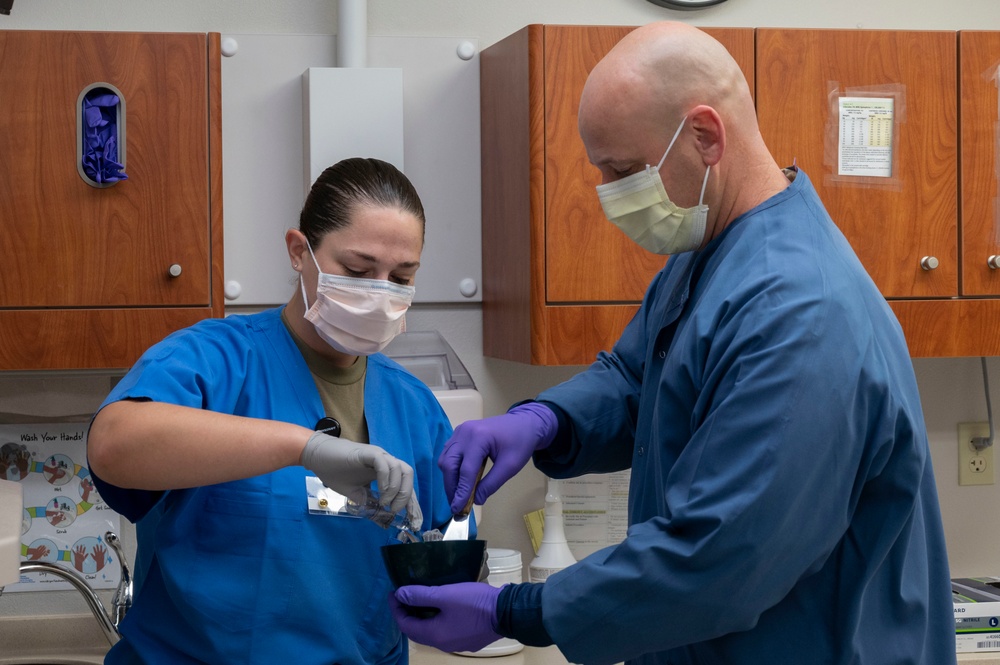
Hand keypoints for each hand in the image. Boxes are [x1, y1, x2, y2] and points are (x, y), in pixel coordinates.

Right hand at [300, 432, 418, 520]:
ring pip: (400, 468)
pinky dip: (386, 479)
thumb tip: (381, 520)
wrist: (317, 457)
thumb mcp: (355, 494)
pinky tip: (380, 492)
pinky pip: (384, 464)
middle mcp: (385, 461)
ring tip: (385, 502)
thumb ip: (369, 504)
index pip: (404, 484)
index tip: (413, 519)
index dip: (411, 501)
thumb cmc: (335, 472)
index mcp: (384, 471)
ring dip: (396, 489)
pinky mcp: (368, 452)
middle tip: (394, 509)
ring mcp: (378, 455)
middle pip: (408, 474)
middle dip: (406, 495)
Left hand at [390, 582, 501, 652]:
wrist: (506, 613)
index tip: (393, 592)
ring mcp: (457, 644)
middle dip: (407, 614)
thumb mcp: (445, 595)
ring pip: (432, 632)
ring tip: (420, 599)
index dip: (396, 609)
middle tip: (404, 596)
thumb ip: (421, 595)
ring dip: (422, 617)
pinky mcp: (468, 639)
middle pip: (417, 631)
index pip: (406, 625)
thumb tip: (400, 595)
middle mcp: (443, 644)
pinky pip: (445, 631)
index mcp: (435, 635)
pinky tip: (441, 608)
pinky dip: (436, 620)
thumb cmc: (474, 603)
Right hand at [439, 402, 556, 512]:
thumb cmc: (520, 443)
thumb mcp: (510, 466)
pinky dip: (451, 469)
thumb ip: (491, 484)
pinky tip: (459, 480)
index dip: (461, 492)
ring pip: (445, 459)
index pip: (465, 470)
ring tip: (458, 495)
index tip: (458, 509)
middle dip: (451, 487)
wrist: (523, 423)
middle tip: (456, 505)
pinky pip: (448, 453)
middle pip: (449, 464)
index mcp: (479, 437)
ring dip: (449, 479)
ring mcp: (460, 431)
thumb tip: (476, 500)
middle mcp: (465, 432)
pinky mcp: (459, 433)